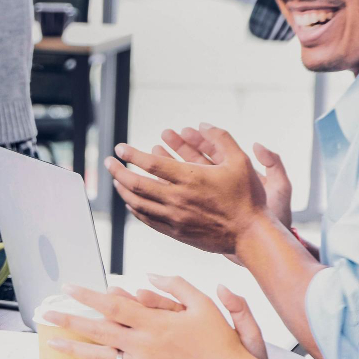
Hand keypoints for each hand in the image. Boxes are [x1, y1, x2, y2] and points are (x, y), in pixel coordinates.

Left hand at [44, 276, 272, 358]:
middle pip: (97, 330)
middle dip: (69, 321)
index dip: (88, 295)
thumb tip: (147, 276)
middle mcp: (144, 346)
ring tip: (53, 342)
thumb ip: (175, 285)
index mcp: (156, 323)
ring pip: (99, 356)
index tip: (69, 288)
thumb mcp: (204, 304)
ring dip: (73, 348)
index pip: (113, 305)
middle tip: (47, 314)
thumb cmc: (221, 343)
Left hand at [107, 123, 270, 254]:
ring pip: (137, 203)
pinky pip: (147, 219)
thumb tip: (203, 123)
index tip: (120, 148)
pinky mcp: (174, 232)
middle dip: (118, 171)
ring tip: (116, 180)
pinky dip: (135, 209)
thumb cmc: (247, 197)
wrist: (250, 234)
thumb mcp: (241, 161)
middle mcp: (177, 198)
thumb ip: (221, 138)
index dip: (131, 154)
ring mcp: (173, 217)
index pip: (150, 163)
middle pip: (136, 184)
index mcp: (190, 178)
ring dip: (123, 190)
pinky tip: (131, 201)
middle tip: (108, 162)